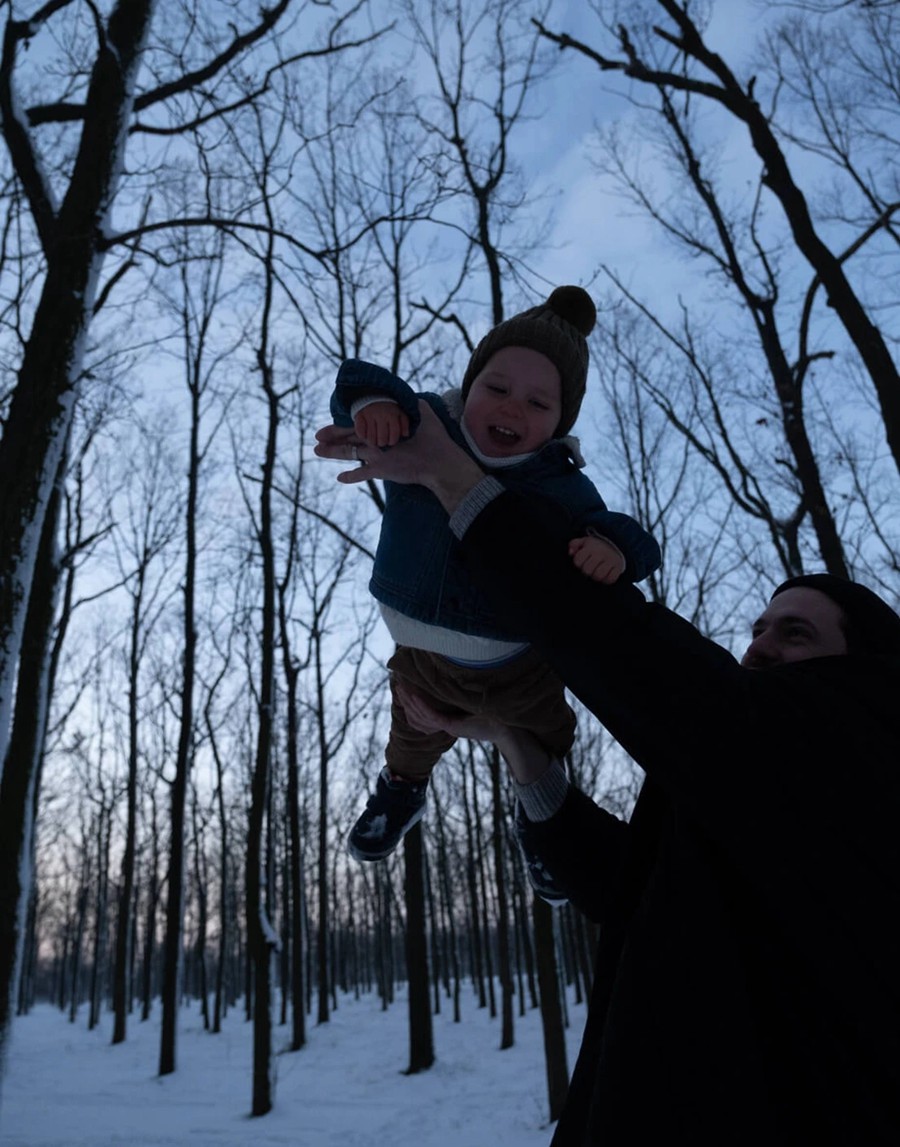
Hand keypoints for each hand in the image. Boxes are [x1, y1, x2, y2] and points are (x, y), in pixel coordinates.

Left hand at [315, 400, 484, 510]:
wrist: (439, 463)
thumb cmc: (433, 436)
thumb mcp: (422, 410)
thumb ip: (408, 403)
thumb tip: (401, 396)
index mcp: (382, 423)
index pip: (355, 421)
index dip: (339, 423)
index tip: (327, 424)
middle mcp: (375, 438)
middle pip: (347, 436)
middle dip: (330, 436)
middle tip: (317, 437)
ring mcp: (376, 455)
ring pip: (349, 453)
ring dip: (333, 452)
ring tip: (317, 451)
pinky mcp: (381, 470)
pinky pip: (361, 474)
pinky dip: (351, 476)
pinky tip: (340, 478)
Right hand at [353, 401, 408, 447]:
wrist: (372, 393)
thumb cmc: (388, 407)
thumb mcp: (399, 412)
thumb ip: (404, 423)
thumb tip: (405, 434)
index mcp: (392, 415)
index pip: (394, 435)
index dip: (392, 441)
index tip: (390, 442)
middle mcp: (381, 415)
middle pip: (382, 439)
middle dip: (382, 442)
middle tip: (381, 441)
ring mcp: (369, 415)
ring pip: (371, 438)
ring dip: (372, 441)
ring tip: (373, 439)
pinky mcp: (359, 415)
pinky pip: (360, 432)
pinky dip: (362, 435)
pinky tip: (365, 434)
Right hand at [396, 681, 553, 783]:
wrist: (506, 730)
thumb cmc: (493, 716)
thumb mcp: (473, 705)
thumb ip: (462, 697)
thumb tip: (457, 678)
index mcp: (450, 722)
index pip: (425, 714)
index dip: (413, 703)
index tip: (405, 689)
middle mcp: (447, 726)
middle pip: (420, 715)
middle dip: (407, 700)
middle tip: (397, 685)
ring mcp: (449, 727)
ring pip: (422, 716)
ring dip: (411, 702)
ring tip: (401, 689)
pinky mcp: (453, 726)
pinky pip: (433, 716)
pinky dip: (422, 706)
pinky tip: (414, 696)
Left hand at [568, 535, 625, 583]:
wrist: (618, 545)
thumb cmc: (596, 547)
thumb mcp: (584, 542)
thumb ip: (574, 544)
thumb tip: (571, 552)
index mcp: (590, 547)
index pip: (578, 561)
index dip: (578, 564)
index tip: (582, 562)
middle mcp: (600, 553)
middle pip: (587, 570)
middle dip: (587, 571)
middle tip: (590, 569)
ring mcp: (611, 560)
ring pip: (598, 576)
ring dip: (596, 577)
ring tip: (597, 572)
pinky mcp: (619, 567)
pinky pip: (610, 579)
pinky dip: (607, 580)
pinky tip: (605, 575)